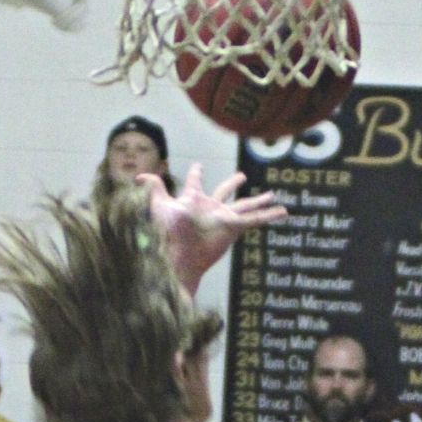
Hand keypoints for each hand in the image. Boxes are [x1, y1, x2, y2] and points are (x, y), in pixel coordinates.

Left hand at [139, 162, 286, 292]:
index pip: (195, 183)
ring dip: (260, 200)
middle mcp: (210, 208)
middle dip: (232, 184)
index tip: (198, 166)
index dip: (196, 174)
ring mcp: (224, 218)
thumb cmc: (168, 232)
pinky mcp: (234, 227)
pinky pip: (255, 220)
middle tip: (241, 176)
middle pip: (224, 192)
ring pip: (246, 205)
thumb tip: (137, 177)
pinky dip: (270, 216)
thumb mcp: (160, 205)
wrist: (180, 255)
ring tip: (273, 195)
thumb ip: (153, 189)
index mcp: (193, 200)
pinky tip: (284, 212)